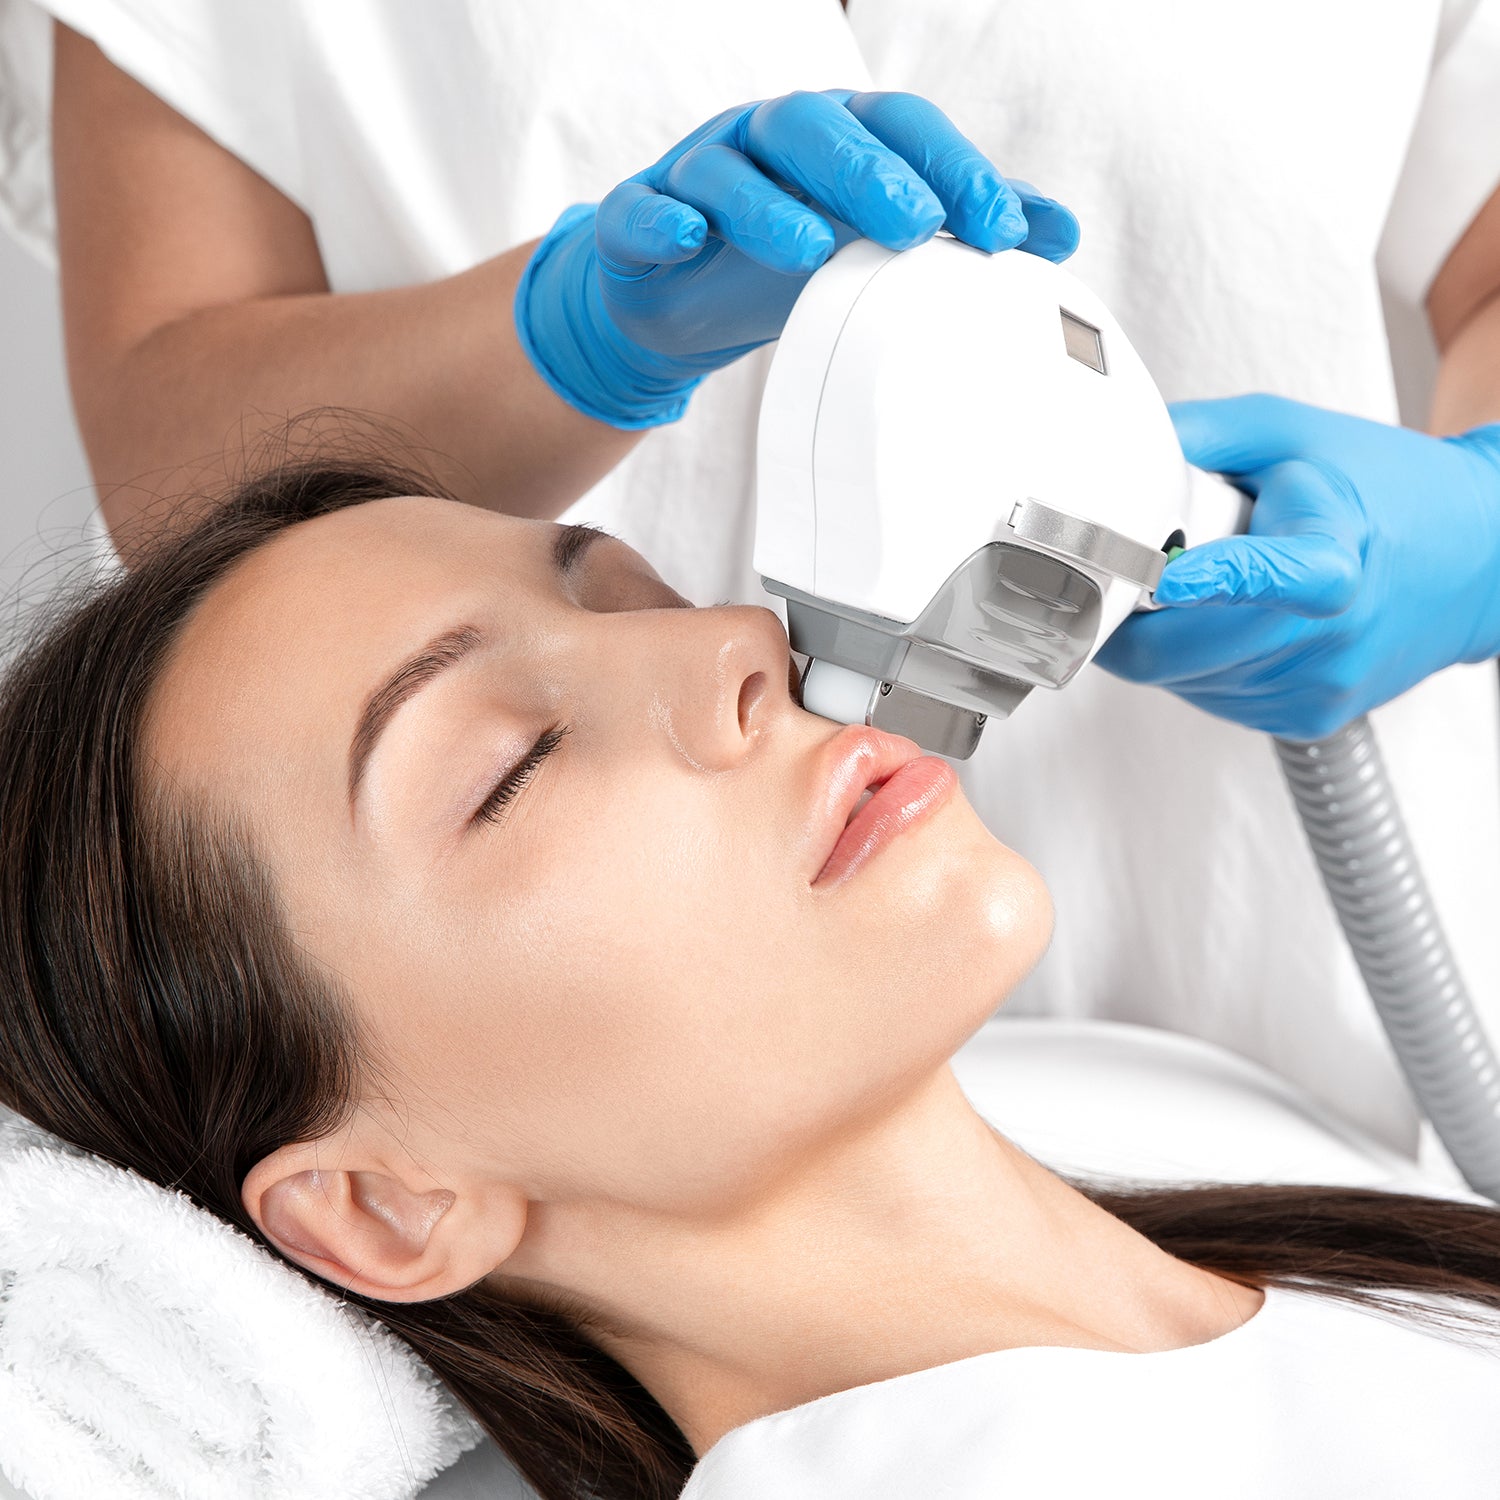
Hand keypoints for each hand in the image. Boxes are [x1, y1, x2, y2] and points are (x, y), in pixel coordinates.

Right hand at [515, 89, 1078, 427]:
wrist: (685, 293)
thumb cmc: (791, 253)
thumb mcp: (878, 240)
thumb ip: (961, 229)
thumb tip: (1060, 235)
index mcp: (840, 136)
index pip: (904, 129)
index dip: (954, 171)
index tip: (1003, 232)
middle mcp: (772, 141)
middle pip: (818, 129)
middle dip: (868, 173)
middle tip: (916, 225)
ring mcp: (702, 173)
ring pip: (731, 169)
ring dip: (768, 206)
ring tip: (810, 252)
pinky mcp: (641, 218)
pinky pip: (642, 212)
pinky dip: (661, 222)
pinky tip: (685, 240)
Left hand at [1095, 394, 1499, 739]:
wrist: (1475, 555)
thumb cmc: (1384, 488)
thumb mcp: (1287, 434)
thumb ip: (1196, 438)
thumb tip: (1115, 450)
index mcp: (1335, 558)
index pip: (1277, 578)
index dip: (1214, 579)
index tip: (1168, 575)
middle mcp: (1327, 639)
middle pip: (1174, 652)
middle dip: (1133, 611)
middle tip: (1141, 565)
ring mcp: (1313, 688)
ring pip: (1177, 680)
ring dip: (1164, 635)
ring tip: (1214, 584)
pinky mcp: (1303, 719)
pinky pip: (1206, 695)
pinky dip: (1194, 660)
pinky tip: (1233, 620)